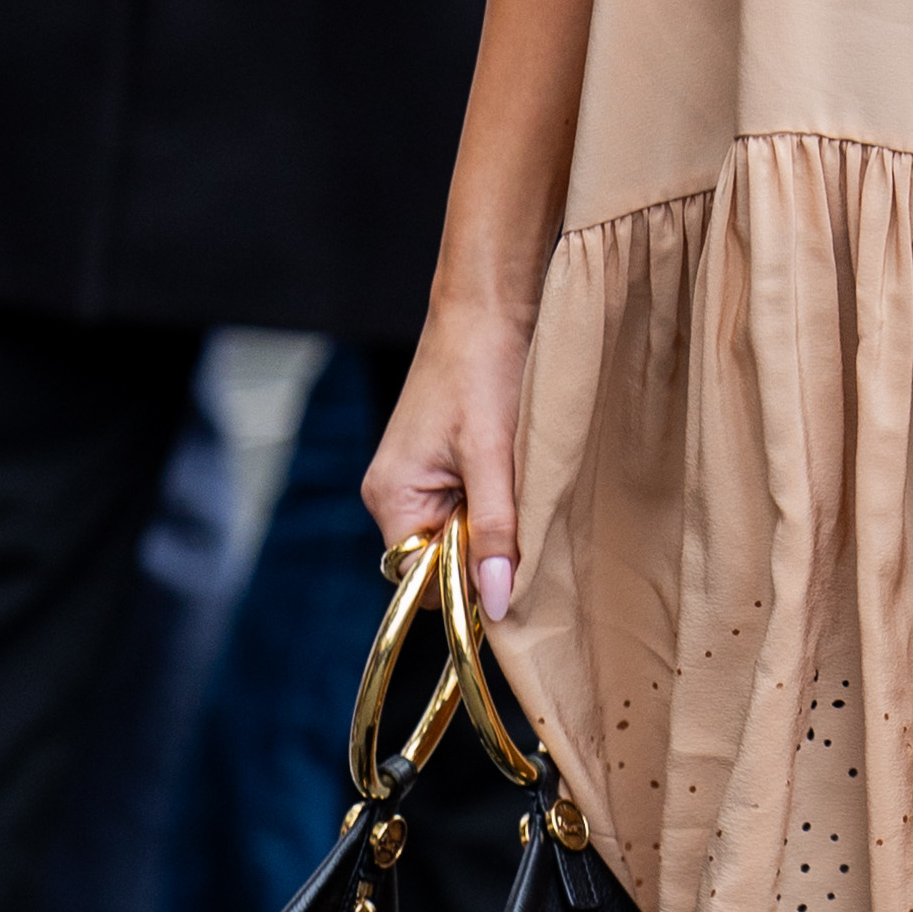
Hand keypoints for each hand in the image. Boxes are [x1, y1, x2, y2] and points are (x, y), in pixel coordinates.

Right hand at [362, 293, 536, 622]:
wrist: (486, 307)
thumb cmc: (483, 369)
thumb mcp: (495, 457)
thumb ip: (496, 532)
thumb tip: (494, 605)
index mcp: (392, 497)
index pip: (421, 583)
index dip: (467, 583)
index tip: (512, 566)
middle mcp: (391, 493)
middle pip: (437, 562)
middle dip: (482, 552)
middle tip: (521, 514)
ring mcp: (412, 478)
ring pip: (455, 534)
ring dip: (492, 523)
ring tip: (518, 482)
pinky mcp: (434, 463)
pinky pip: (462, 506)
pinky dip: (491, 501)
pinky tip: (512, 472)